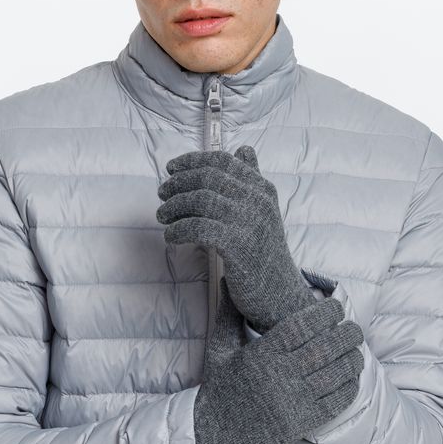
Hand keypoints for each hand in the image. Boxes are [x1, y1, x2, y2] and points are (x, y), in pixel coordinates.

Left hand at [157, 146, 314, 331]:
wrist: (279, 294)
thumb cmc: (264, 251)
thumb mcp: (263, 210)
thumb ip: (252, 179)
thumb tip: (243, 149)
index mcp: (263, 189)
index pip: (223, 161)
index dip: (192, 161)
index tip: (171, 168)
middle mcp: (258, 201)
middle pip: (208, 177)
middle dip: (178, 183)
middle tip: (162, 194)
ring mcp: (249, 222)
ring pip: (200, 200)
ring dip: (174, 207)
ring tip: (163, 216)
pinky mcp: (237, 246)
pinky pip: (198, 228)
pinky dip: (178, 230)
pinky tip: (171, 236)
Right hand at [193, 276, 363, 443]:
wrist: (214, 437)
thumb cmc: (218, 389)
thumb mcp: (219, 349)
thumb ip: (229, 315)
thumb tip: (227, 279)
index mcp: (261, 354)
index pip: (300, 327)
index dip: (323, 314)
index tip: (335, 306)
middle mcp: (279, 375)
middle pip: (323, 348)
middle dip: (345, 335)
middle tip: (354, 328)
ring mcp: (292, 401)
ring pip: (333, 375)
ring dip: (351, 360)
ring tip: (357, 350)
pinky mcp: (301, 423)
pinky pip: (334, 403)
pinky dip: (348, 388)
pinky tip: (353, 378)